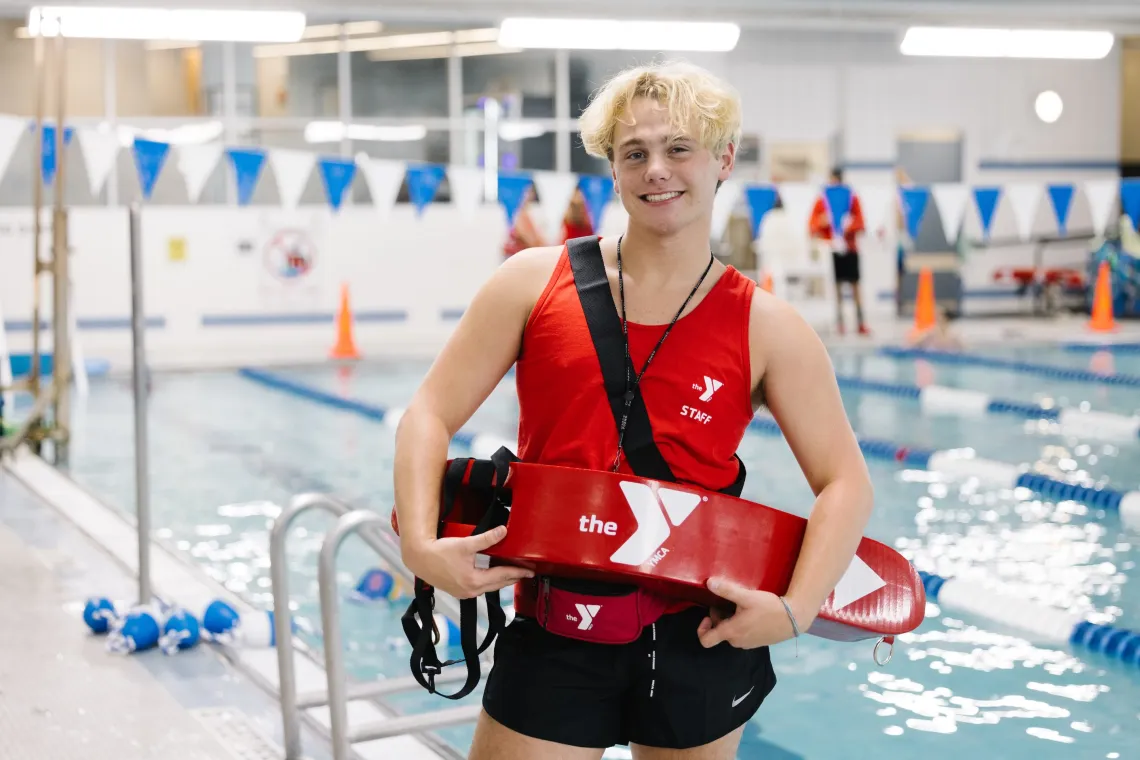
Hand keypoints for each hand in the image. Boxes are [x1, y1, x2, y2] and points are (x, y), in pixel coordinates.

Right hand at [402, 526, 533, 599]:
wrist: (419, 558)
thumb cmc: (440, 551)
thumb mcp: (466, 544)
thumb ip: (486, 538)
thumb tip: (503, 531)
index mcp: (474, 581)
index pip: (503, 576)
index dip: (518, 572)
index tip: (530, 571)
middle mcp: (470, 591)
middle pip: (498, 584)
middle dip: (513, 578)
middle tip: (526, 573)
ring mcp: (464, 593)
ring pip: (489, 587)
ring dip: (501, 580)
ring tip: (512, 573)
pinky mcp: (458, 591)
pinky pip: (480, 588)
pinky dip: (489, 582)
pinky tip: (492, 576)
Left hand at [696, 578, 812, 649]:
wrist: (794, 618)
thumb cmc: (769, 608)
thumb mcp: (747, 597)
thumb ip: (727, 590)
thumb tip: (709, 583)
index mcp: (731, 632)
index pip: (706, 640)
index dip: (702, 628)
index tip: (708, 615)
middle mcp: (737, 641)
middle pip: (719, 632)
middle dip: (719, 617)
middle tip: (727, 602)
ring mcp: (748, 643)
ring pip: (731, 632)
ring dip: (730, 620)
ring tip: (740, 605)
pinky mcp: (757, 642)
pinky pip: (742, 634)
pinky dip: (741, 624)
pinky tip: (750, 612)